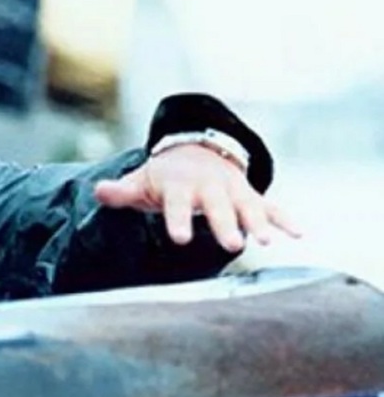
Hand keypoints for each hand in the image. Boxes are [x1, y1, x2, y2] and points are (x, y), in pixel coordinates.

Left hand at [93, 144, 300, 251]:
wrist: (194, 150)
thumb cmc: (162, 177)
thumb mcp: (140, 181)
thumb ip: (121, 191)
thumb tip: (98, 191)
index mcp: (180, 185)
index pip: (178, 204)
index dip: (179, 220)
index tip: (182, 239)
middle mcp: (209, 186)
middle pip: (218, 207)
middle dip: (225, 225)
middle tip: (233, 246)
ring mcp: (233, 190)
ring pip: (248, 206)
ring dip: (259, 223)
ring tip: (268, 242)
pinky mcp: (249, 195)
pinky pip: (271, 206)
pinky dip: (285, 218)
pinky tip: (299, 233)